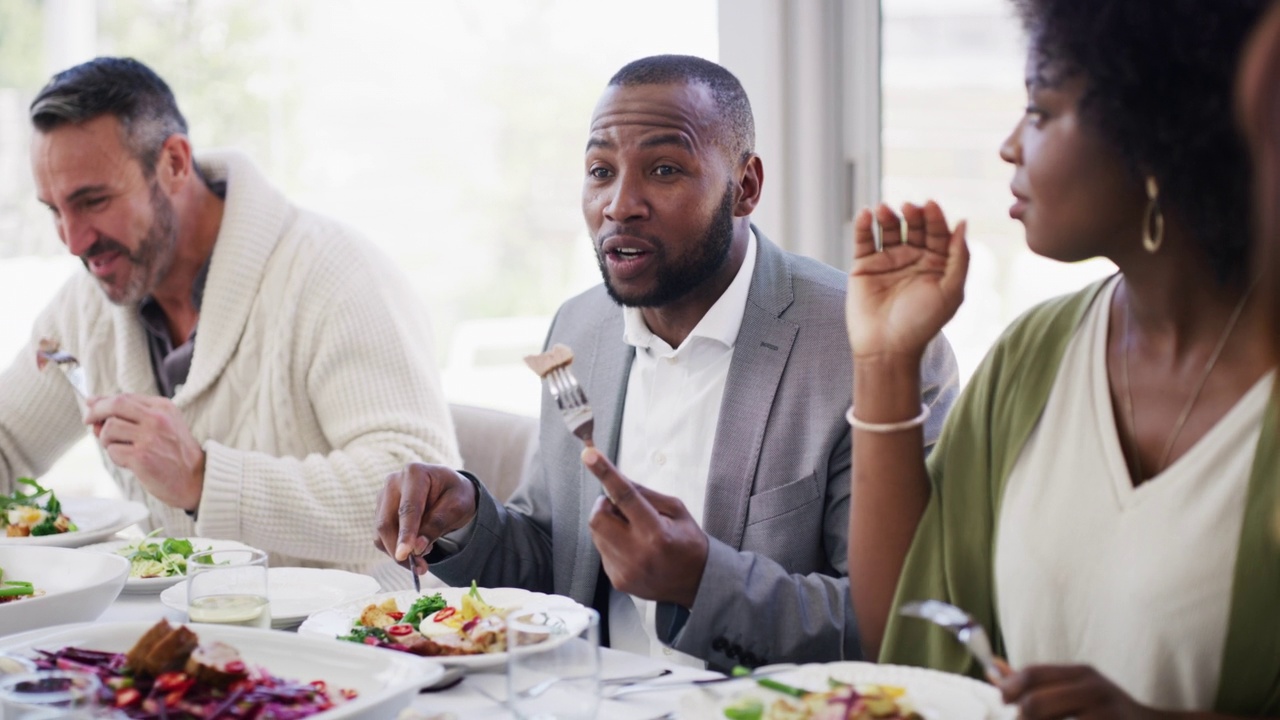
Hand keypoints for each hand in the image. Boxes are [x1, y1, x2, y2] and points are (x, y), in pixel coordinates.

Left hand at [84, 394, 204, 510]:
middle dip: (95, 412)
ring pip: (109, 429)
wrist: (195, 479)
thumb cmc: (175, 453)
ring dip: (107, 440)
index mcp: (163, 407)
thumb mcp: (162, 426)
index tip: (93, 406)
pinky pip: (113, 451)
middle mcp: (157, 419)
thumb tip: (94, 406)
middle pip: (115, 405)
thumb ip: (133, 415)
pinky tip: (130, 462)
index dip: (103, 401)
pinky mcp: (142, 457)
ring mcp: (149, 437)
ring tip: (121, 449)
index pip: (125, 397)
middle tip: (88, 420)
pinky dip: (116, 457)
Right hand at [374, 463, 477, 572]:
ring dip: (398, 553)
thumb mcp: (457, 507)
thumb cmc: (456, 495)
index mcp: (415, 473)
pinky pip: (381, 537)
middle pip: (386, 522)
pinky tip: (415, 548)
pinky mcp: (380, 511)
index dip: (406, 534)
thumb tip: (416, 548)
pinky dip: (395, 549)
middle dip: (399, 550)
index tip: (404, 555)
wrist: (449, 491)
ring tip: (423, 559)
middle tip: (420, 569)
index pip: (407, 509)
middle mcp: (393, 482)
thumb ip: (437, 524)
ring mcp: (384, 496)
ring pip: (381, 533)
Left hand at [582, 447, 708, 607]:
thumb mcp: (677, 511)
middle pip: (598, 518)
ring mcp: (625, 570)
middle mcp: (637, 553)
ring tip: (632, 532)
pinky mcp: (617, 580)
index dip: (606, 474)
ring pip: (597, 534)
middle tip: (619, 507)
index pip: (625, 497)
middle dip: (603, 506)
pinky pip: (602, 551)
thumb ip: (645, 494)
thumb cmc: (688, 542)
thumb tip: (617, 479)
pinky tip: (633, 550)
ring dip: (609, 525)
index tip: (589, 455)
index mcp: (656, 532)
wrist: (696, 583)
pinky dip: (612, 543)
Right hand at [847, 201, 968, 359]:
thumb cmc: (922, 323)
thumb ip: (959, 257)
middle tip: (908, 208)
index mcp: (936, 264)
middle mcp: (913, 259)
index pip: (938, 232)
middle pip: (914, 227)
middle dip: (912, 215)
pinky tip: (867, 215)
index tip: (930, 205)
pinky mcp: (864, 266)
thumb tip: (962, 222)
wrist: (886, 347)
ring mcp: (887, 261)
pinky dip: (864, 226)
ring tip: (884, 210)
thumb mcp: (951, 291)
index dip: (935, 218)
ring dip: (887, 216)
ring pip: (888, 229)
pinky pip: (864, 240)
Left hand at [998, 664, 1162, 719]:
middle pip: (1035, 703)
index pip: (1032, 674)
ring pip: (1045, 719)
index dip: (1009, 688)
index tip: (1002, 700)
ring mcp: (1104, 714)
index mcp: (1082, 674)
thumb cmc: (1106, 710)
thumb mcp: (1076, 689)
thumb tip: (994, 669)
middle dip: (1021, 716)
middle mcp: (1093, 690)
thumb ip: (1038, 682)